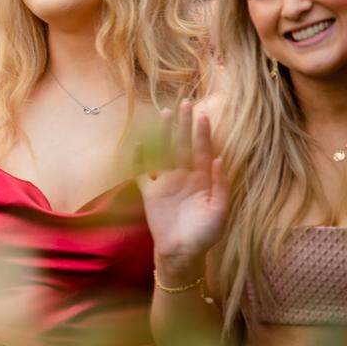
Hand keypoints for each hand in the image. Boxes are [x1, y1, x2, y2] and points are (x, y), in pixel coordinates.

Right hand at [137, 100, 228, 274]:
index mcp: (202, 180)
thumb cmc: (205, 234)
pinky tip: (137, 143)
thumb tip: (220, 159)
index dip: (202, 134)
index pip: (202, 151)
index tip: (202, 115)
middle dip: (184, 125)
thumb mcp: (220, 211)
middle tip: (185, 103)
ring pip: (164, 151)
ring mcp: (166, 182)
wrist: (183, 254)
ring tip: (165, 114)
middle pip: (183, 145)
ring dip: (163, 133)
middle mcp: (184, 176)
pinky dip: (138, 158)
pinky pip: (142, 172)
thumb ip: (220, 185)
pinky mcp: (150, 192)